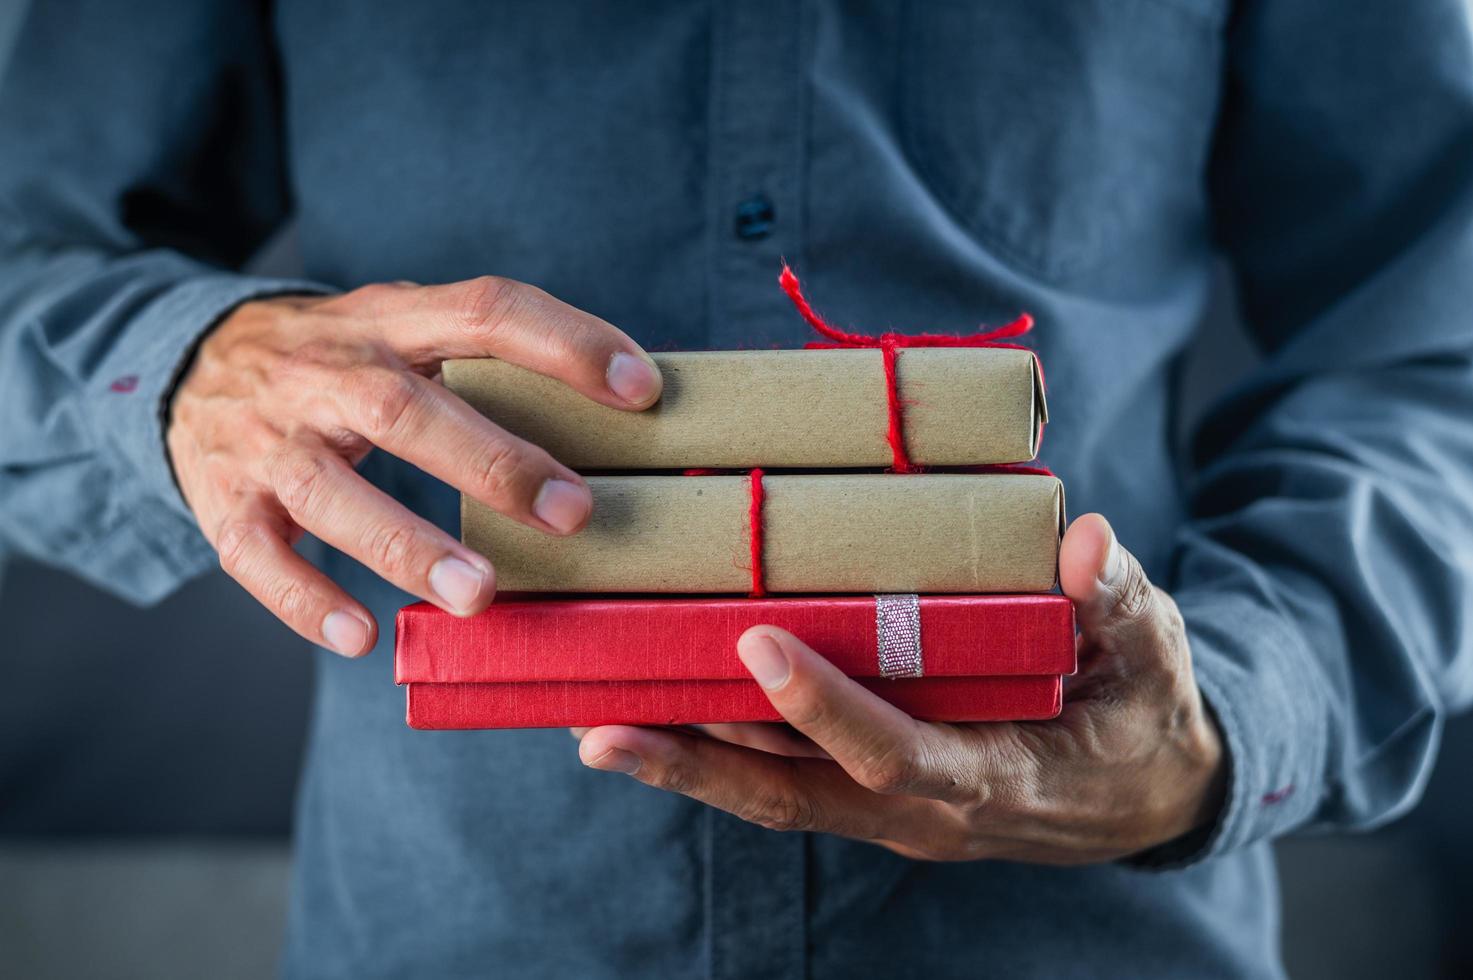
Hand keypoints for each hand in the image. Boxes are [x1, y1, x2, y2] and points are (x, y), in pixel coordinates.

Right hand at [167, 277, 661, 655]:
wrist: (191, 361)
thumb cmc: (340, 358)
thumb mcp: (402, 326)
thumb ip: (486, 354)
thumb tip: (626, 400)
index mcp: (388, 319)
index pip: (484, 310)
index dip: (565, 343)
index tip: (642, 390)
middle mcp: (326, 373)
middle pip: (404, 409)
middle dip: (492, 464)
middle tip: (574, 513)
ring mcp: (270, 440)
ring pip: (331, 492)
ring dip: (408, 545)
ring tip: (482, 595)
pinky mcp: (226, 501)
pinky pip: (259, 556)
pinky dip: (306, 600)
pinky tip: (361, 638)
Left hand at [578, 514, 1226, 862]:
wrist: (1146, 793)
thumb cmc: (1145, 713)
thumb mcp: (1153, 654)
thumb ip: (1118, 601)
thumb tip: (1085, 540)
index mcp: (995, 777)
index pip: (893, 752)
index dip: (825, 706)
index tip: (757, 643)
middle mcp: (924, 810)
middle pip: (795, 798)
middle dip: (698, 768)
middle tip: (602, 726)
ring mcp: (891, 810)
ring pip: (773, 796)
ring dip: (684, 765)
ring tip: (592, 722)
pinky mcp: (873, 793)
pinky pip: (784, 782)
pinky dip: (716, 757)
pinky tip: (653, 720)